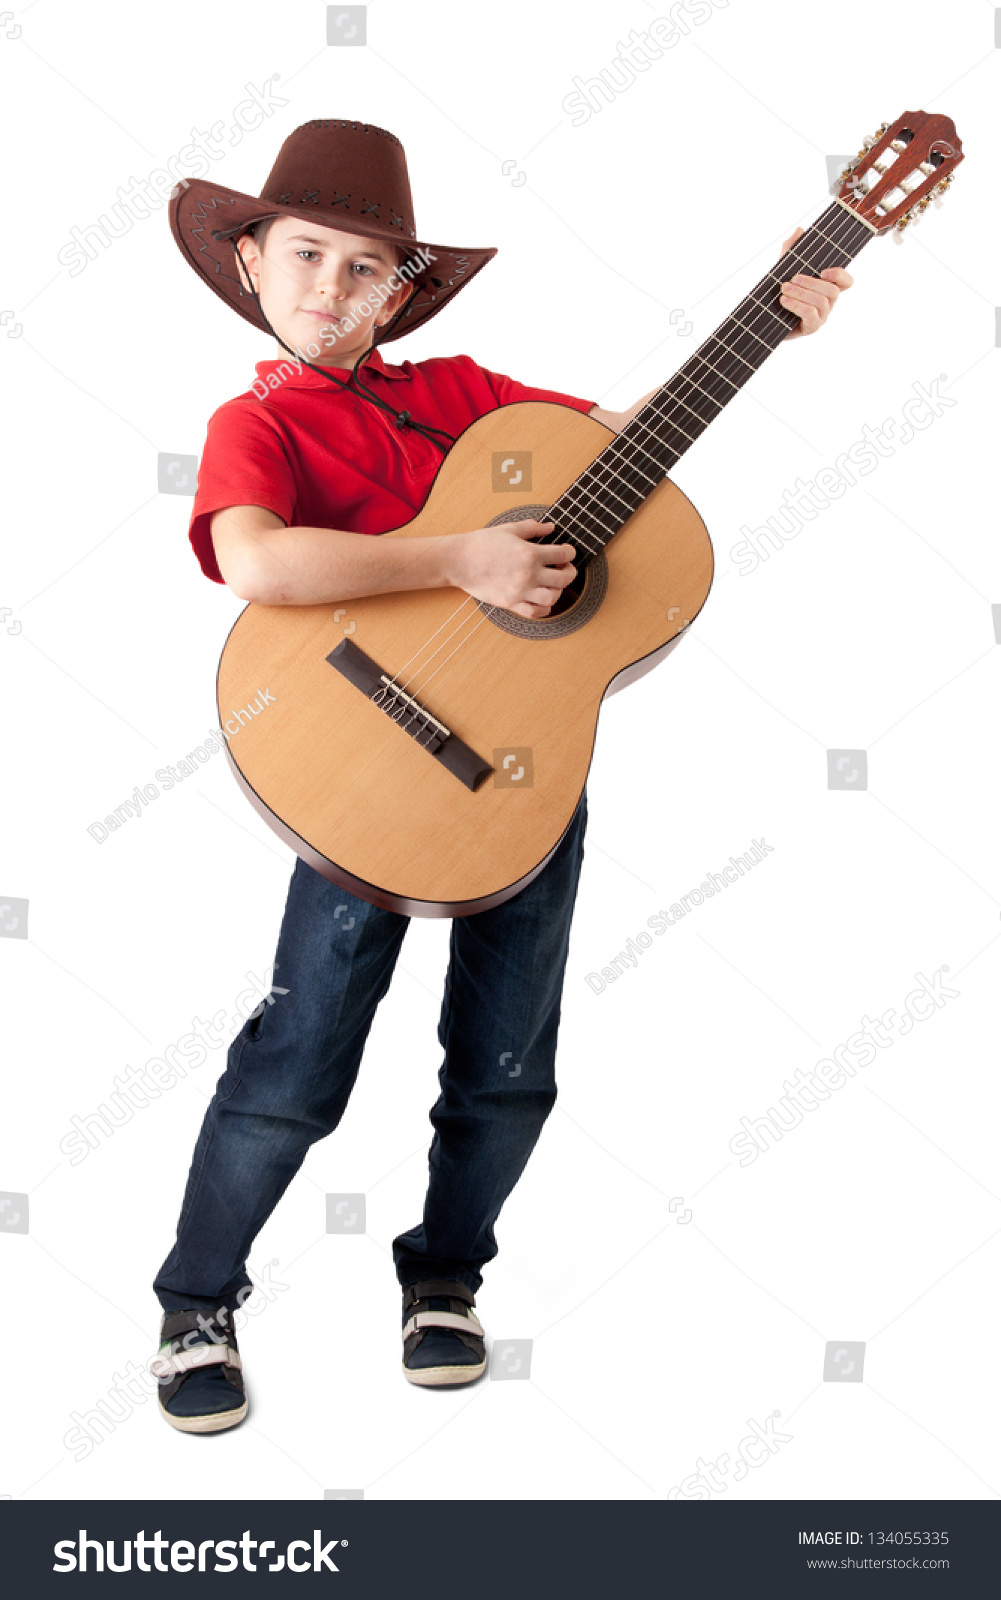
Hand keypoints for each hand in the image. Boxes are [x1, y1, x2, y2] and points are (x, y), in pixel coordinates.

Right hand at [445, 520, 576, 618]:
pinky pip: (535, 613)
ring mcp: (520, 591)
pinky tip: (541, 599)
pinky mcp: (511, 603)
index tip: (567, 552)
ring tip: (553, 584)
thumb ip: (533, 528)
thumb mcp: (509, 529)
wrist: (460, 561)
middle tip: (565, 568)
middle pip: (564, 579)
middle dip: (570, 572)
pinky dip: (544, 608)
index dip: (570, 552)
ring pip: (553, 598)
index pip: (564, 555)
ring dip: (558, 591)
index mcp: (530, 553)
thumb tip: (550, 527)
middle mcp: (528, 574)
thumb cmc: (482, 543)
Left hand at [777, 226, 853, 338]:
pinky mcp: (812, 327)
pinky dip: (797, 306)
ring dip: (801, 294)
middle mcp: (828, 302)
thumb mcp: (784, 267)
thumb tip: (799, 230)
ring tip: (784, 289)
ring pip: (821, 303)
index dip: (840, 275)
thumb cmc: (781, 290)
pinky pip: (811, 316)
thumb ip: (792, 249)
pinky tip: (784, 300)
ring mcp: (822, 316)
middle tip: (792, 279)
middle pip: (833, 291)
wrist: (765, 315)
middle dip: (812, 283)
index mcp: (827, 286)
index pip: (846, 282)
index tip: (823, 271)